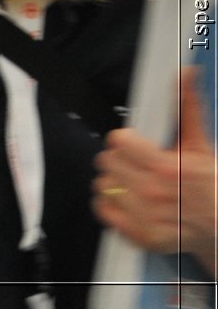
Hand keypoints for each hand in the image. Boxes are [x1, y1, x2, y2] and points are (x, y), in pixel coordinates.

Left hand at [94, 67, 217, 273]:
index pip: (117, 142)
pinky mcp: (139, 236)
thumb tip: (187, 72)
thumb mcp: (201, 145)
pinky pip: (103, 211)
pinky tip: (129, 202)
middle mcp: (153, 193)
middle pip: (107, 162)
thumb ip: (188, 106)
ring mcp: (144, 217)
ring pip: (102, 185)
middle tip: (137, 165)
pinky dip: (111, 206)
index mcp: (166, 167)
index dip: (125, 141)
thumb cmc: (212, 186)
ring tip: (135, 184)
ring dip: (114, 182)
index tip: (135, 145)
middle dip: (120, 160)